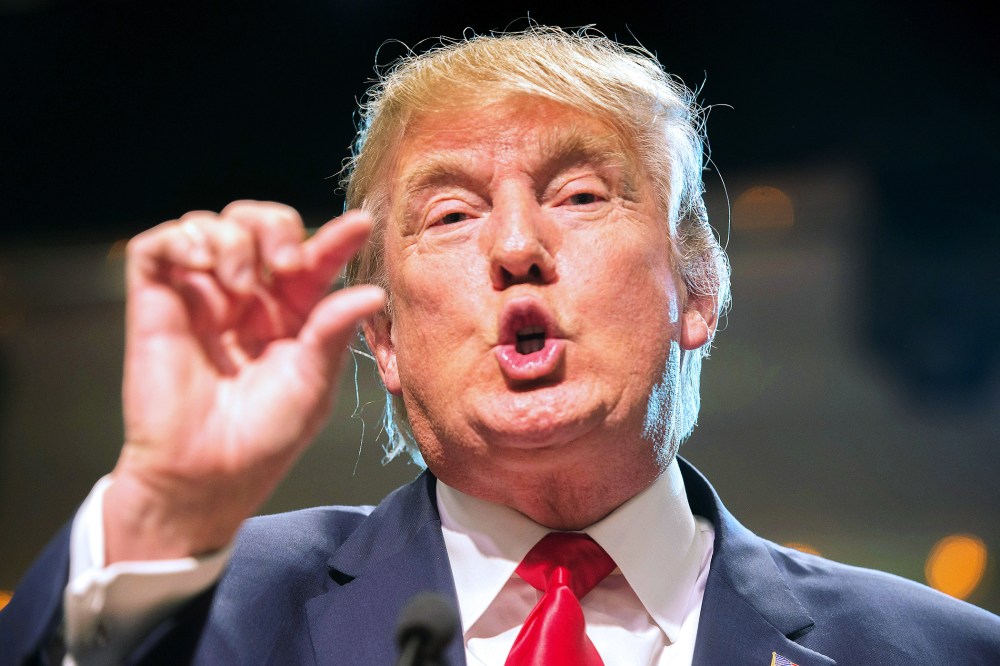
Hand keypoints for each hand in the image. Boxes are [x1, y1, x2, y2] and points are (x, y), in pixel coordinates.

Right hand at [103, 201, 384, 561]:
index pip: (313, 260)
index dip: (337, 238)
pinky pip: (158, 245)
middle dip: (275, 226)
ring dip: (232, 238)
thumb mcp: (313, 383)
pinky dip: (183, 239)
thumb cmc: (263, 438)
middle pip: (259, 225)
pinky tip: (206, 265)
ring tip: (238, 281)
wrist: (205, 475)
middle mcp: (246, 298)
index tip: (362, 226)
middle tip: (287, 261)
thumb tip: (372, 292)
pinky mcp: (156, 302)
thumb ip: (335, 331)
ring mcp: (200, 297)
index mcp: (291, 314)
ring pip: (212, 225)